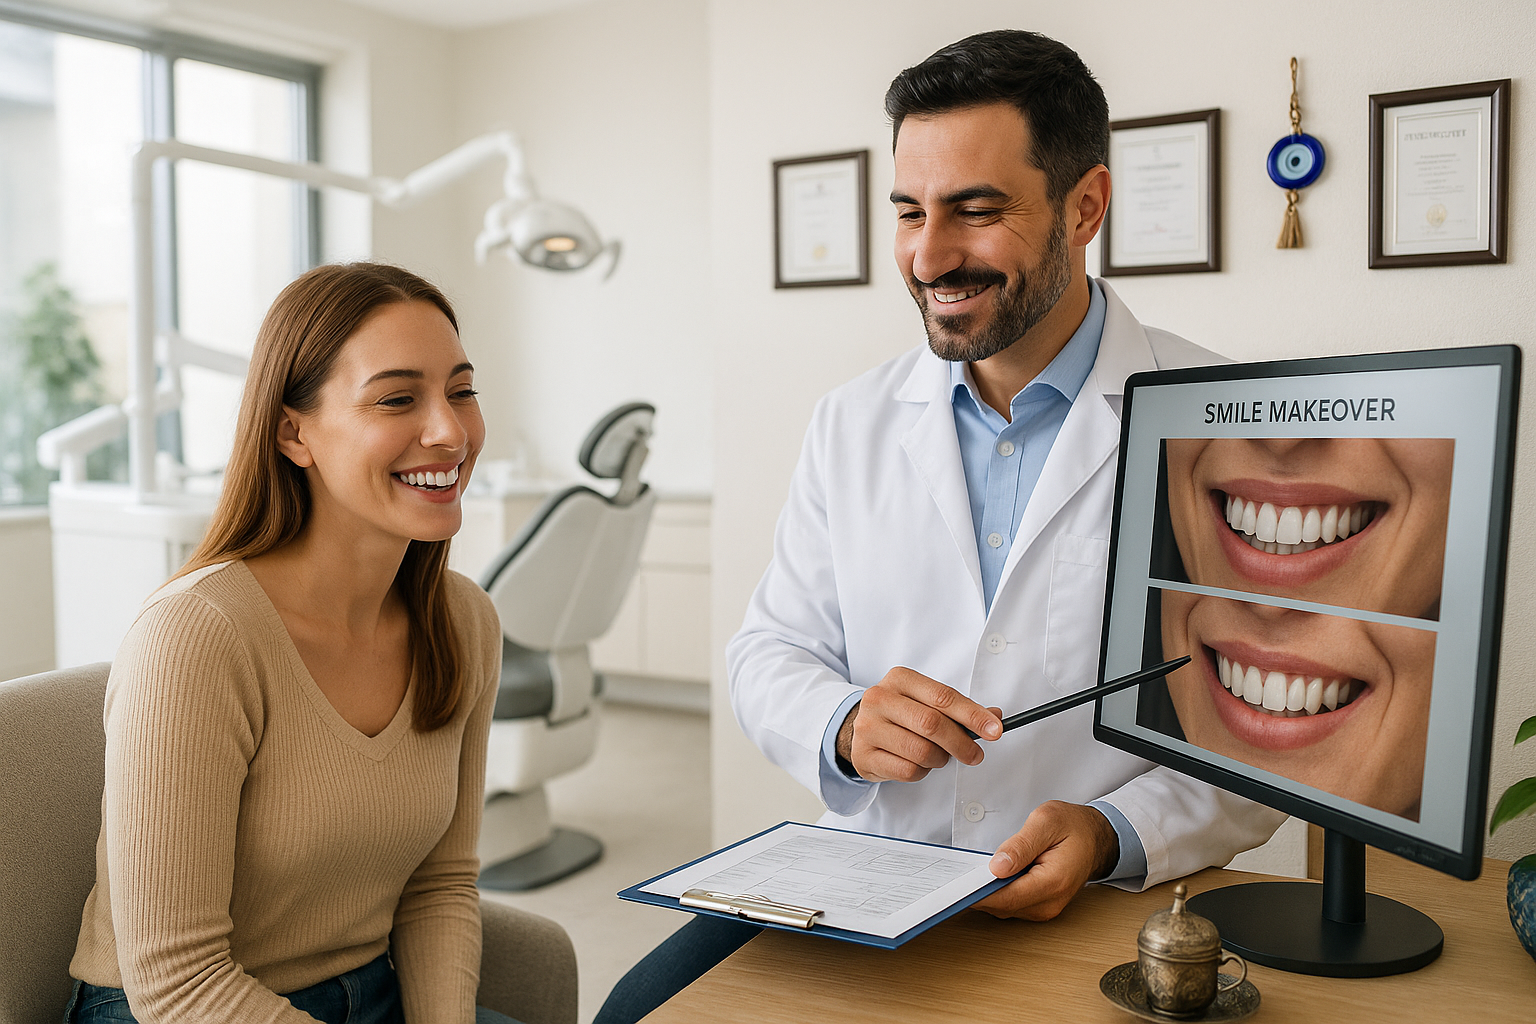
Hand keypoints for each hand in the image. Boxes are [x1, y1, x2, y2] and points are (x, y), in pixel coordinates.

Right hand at [835, 667, 1001, 782]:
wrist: (859, 728)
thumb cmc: (902, 714)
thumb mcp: (927, 702)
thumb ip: (959, 708)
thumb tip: (994, 717)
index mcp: (899, 678)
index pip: (943, 697)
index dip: (972, 715)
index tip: (995, 730)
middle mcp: (879, 699)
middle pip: (932, 724)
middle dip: (961, 743)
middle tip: (976, 755)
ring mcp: (868, 728)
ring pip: (921, 751)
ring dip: (940, 759)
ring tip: (938, 756)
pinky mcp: (863, 755)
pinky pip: (907, 771)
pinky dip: (921, 772)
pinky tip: (918, 763)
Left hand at [972, 801, 1120, 920]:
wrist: (1094, 838)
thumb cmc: (1073, 827)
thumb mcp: (1046, 821)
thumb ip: (1021, 845)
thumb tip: (997, 867)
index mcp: (1054, 881)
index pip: (1008, 896)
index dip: (980, 893)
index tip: (959, 886)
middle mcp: (1050, 902)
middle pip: (1002, 905)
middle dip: (978, 892)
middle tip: (957, 874)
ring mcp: (1045, 907)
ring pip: (1003, 908)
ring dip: (986, 892)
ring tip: (971, 872)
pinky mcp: (1039, 906)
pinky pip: (1010, 904)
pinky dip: (996, 892)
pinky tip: (987, 876)